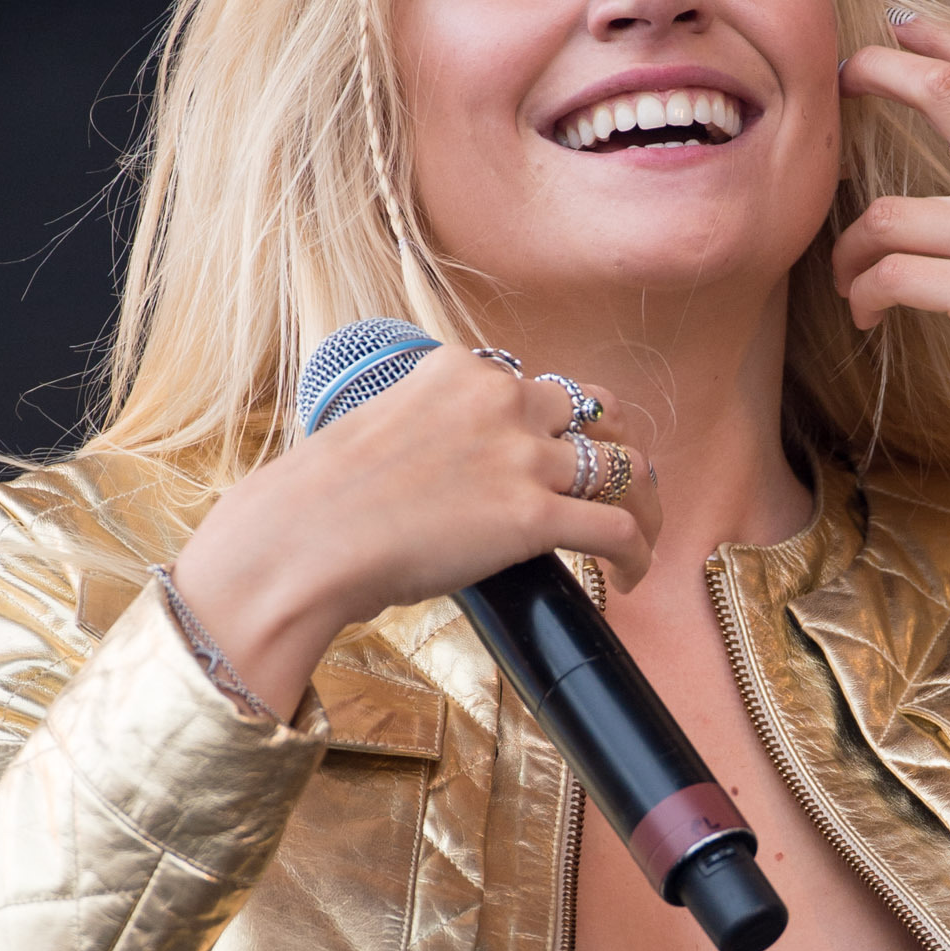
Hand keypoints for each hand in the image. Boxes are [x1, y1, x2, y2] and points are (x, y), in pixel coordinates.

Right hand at [169, 348, 661, 718]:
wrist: (305, 539)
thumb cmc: (319, 502)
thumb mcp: (375, 429)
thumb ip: (422, 432)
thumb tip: (439, 475)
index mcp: (459, 371)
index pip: (537, 383)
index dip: (561, 422)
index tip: (562, 452)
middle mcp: (502, 401)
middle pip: (597, 411)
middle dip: (616, 446)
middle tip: (622, 485)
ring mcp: (523, 457)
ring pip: (625, 468)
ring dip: (645, 504)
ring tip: (645, 536)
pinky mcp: (534, 517)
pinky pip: (619, 529)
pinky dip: (638, 555)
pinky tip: (630, 579)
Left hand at [833, 20, 949, 534]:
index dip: (946, 36)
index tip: (902, 26)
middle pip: (941, 93)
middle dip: (875, 72)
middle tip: (838, 84)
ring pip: (888, 213)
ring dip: (852, 246)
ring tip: (850, 276)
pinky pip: (894, 278)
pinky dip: (866, 296)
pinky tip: (868, 317)